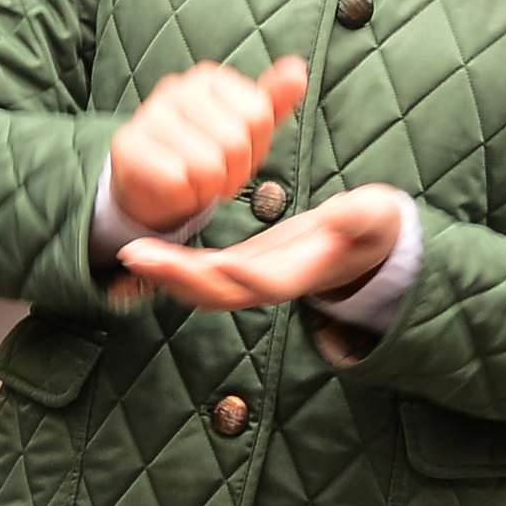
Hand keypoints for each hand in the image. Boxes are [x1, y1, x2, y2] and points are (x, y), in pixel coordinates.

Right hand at [106, 57, 308, 241]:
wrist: (152, 183)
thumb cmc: (206, 152)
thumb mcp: (246, 128)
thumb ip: (273, 102)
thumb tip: (297, 71)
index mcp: (210, 78)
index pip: (259, 116)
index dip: (256, 149)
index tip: (237, 155)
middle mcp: (177, 88)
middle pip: (235, 142)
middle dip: (234, 173)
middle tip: (217, 175)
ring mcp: (149, 115)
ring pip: (207, 165)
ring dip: (210, 188)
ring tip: (197, 181)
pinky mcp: (128, 147)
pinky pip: (177, 181)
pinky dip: (184, 195)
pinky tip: (176, 188)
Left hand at [116, 186, 408, 313]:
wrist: (366, 245)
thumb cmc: (374, 227)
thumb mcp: (376, 216)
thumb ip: (362, 216)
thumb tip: (341, 213)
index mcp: (306, 271)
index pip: (268, 283)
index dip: (242, 276)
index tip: (212, 262)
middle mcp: (274, 282)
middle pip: (222, 292)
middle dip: (180, 275)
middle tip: (138, 254)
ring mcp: (254, 279)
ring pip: (205, 289)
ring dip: (167, 275)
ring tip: (130, 254)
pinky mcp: (242, 267)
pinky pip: (201, 276)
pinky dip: (171, 268)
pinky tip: (142, 254)